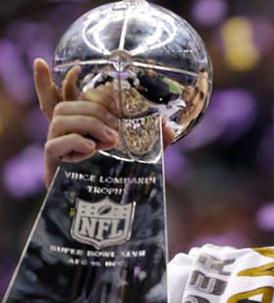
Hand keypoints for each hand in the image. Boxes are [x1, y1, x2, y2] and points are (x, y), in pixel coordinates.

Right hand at [33, 58, 175, 186]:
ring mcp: (56, 149)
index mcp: (81, 128)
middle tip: (117, 127)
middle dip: (93, 108)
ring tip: (111, 139)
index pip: (62, 98)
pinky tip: (92, 148)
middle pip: (65, 106)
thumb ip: (154, 141)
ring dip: (88, 123)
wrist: (108, 213)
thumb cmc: (121, 180)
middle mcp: (65, 135)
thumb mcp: (141, 156)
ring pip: (60, 119)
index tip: (76, 67)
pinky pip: (53, 145)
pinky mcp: (53, 166)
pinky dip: (74, 142)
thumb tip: (170, 128)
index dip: (61, 81)